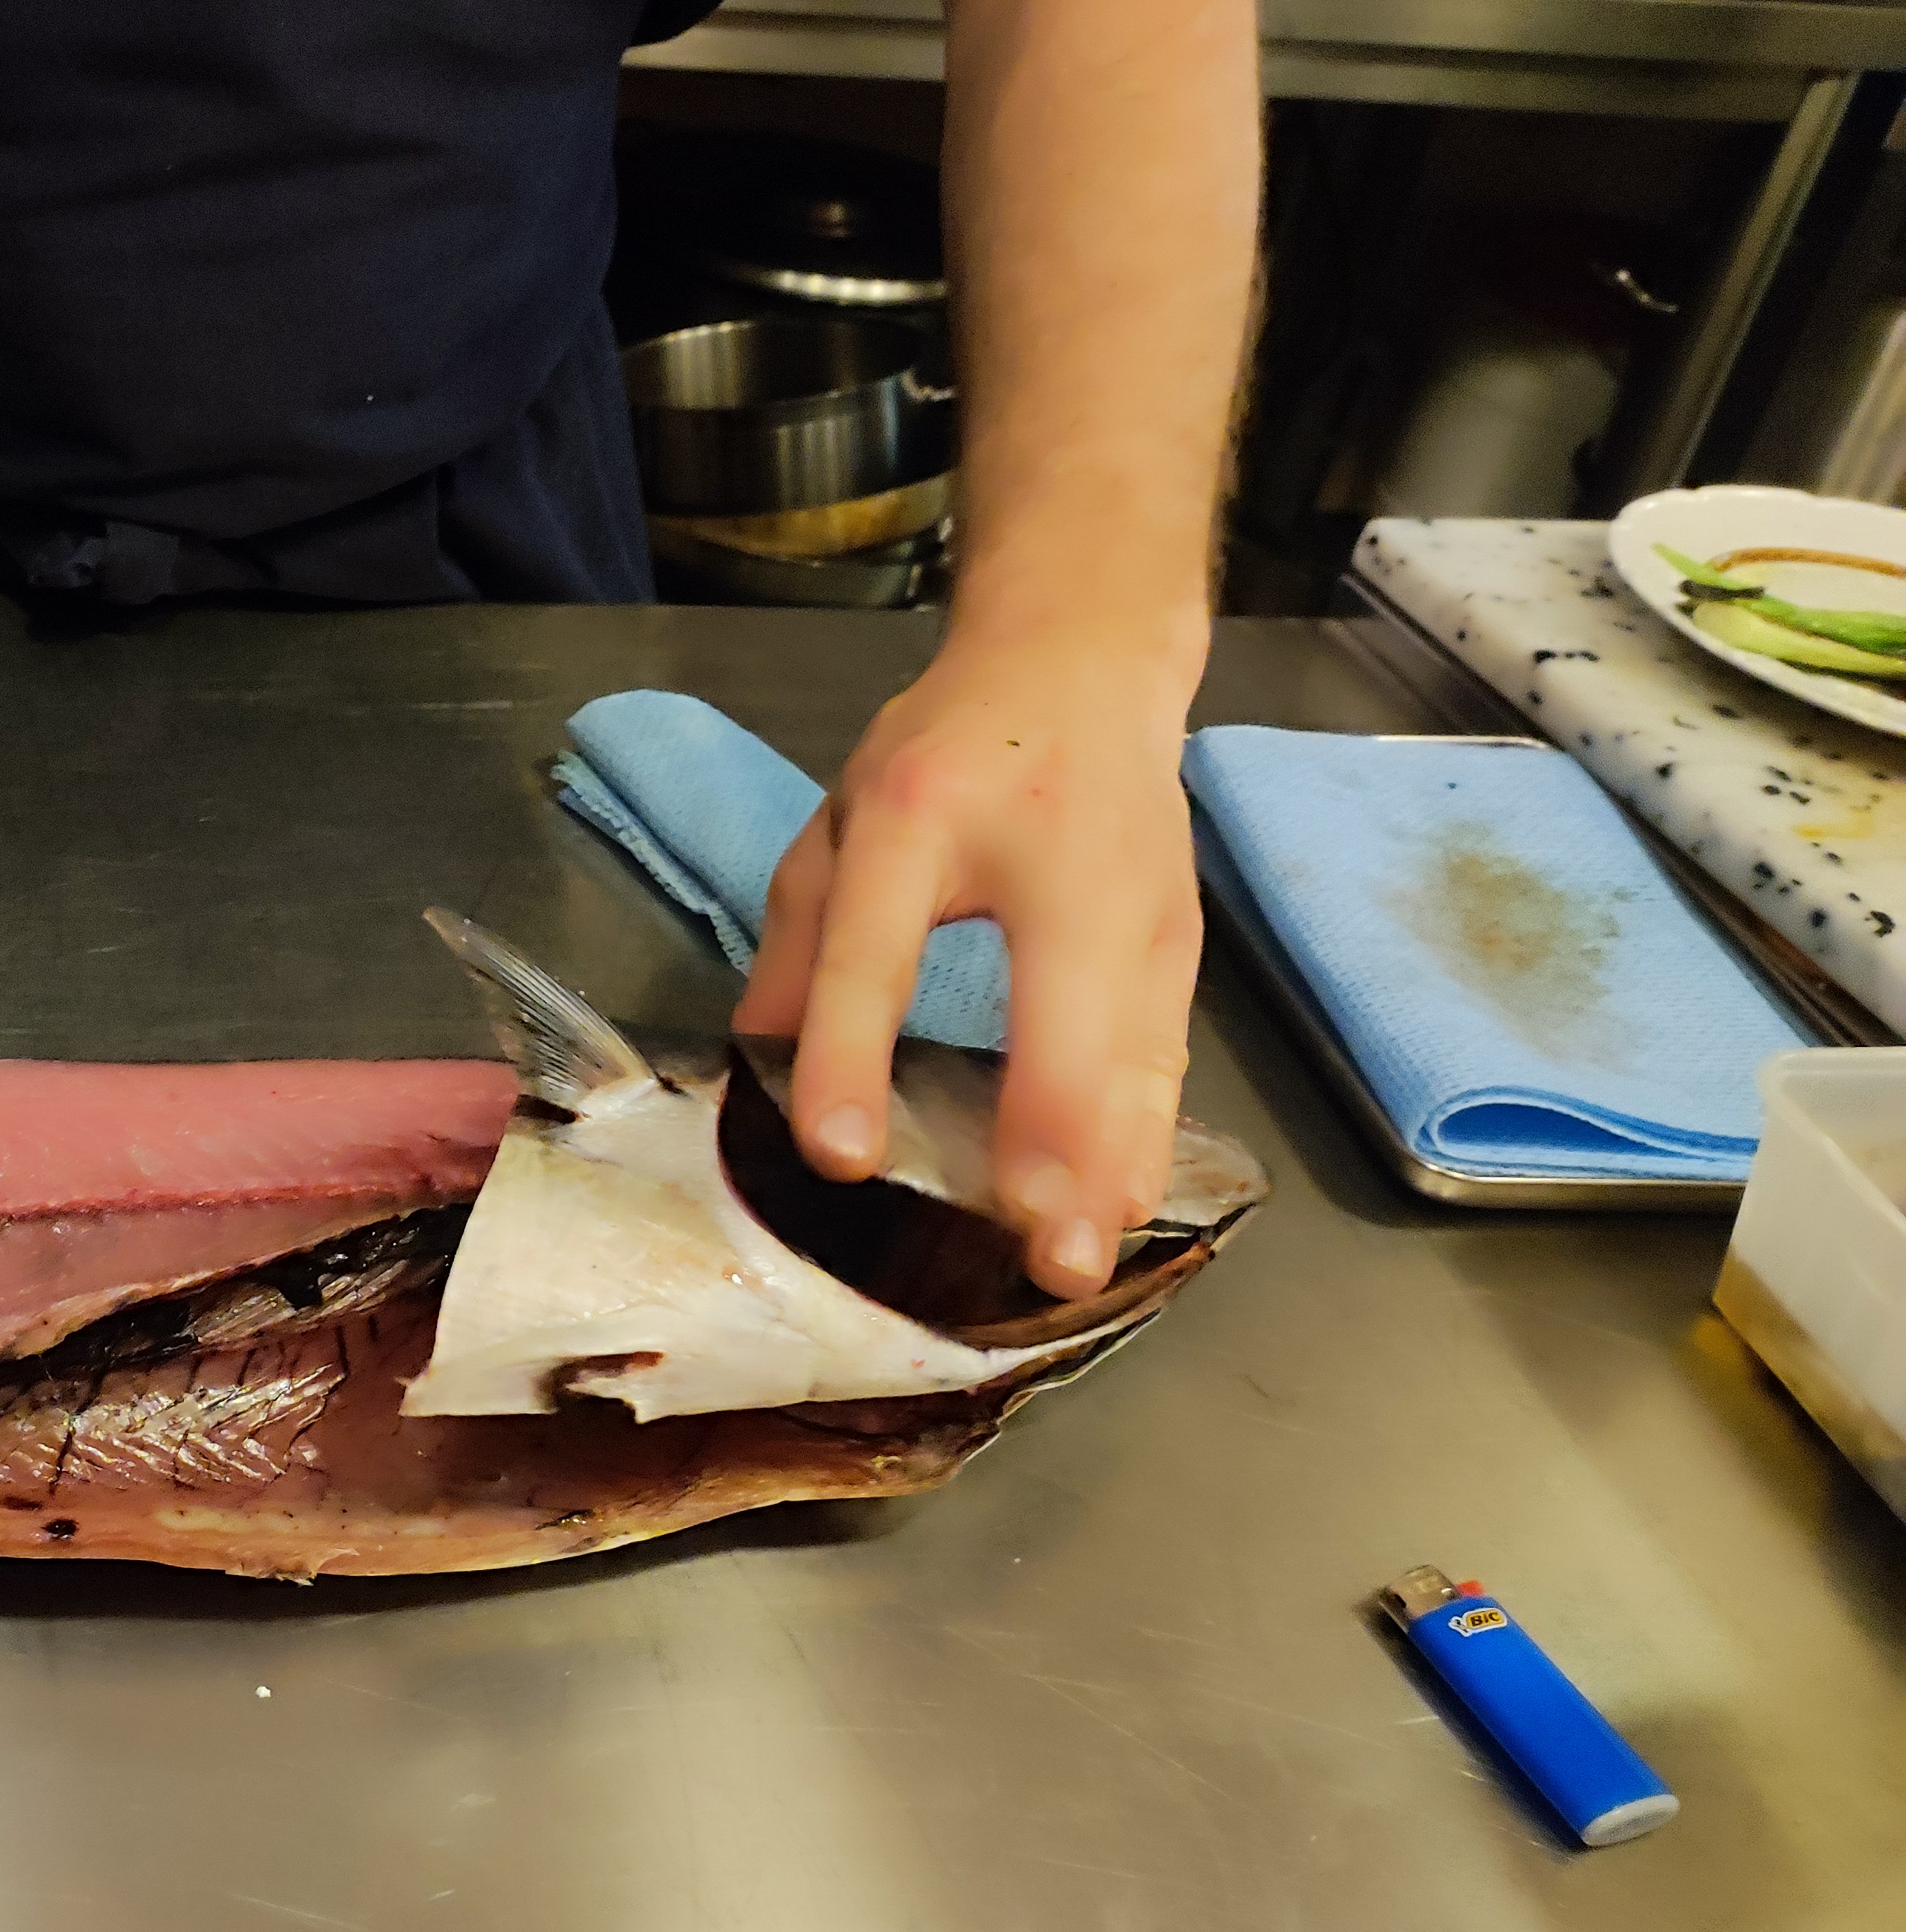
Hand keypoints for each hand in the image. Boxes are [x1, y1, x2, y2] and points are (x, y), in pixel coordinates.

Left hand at [734, 614, 1204, 1296]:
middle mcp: (1052, 862)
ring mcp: (1139, 906)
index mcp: (924, 815)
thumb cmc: (951, 750)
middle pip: (1059, 1012)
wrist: (1085, 665)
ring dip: (1111, 1168)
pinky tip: (1123, 1216)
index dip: (854, 1052)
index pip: (879, 945)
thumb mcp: (843, 817)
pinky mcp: (1181, 945)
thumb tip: (749, 1063)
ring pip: (1136, 1054)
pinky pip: (1165, 1061)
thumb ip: (794, 940)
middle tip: (1034, 1251)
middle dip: (1051, 1138)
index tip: (841, 1157)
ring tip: (1076, 1266)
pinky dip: (1145, 1144)